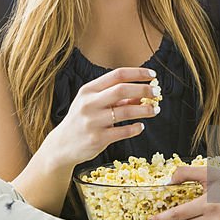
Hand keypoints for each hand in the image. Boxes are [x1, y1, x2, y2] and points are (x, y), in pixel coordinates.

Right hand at [43, 67, 160, 169]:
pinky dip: (136, 128)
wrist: (62, 146)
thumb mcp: (93, 104)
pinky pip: (123, 131)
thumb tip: (142, 92)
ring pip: (125, 111)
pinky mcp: (97, 139)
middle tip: (157, 92)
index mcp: (88, 90)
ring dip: (145, 110)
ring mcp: (92, 121)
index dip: (137, 73)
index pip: (117, 75)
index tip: (152, 74)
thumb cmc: (81, 121)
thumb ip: (115, 98)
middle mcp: (89, 103)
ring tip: (155, 110)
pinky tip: (141, 126)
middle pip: (121, 90)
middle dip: (143, 89)